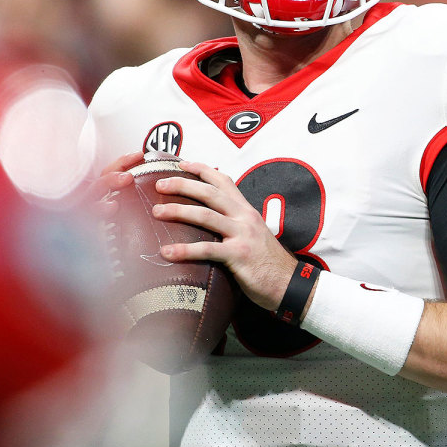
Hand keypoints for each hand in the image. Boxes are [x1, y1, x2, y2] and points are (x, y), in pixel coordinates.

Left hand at [150, 160, 297, 310]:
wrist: (289, 283)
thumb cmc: (267, 262)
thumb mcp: (253, 234)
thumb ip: (234, 225)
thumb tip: (207, 224)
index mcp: (247, 211)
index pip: (224, 181)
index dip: (201, 169)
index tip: (181, 163)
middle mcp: (245, 217)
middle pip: (210, 193)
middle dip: (182, 185)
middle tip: (159, 184)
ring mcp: (243, 235)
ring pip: (206, 216)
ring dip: (178, 211)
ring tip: (156, 212)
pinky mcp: (239, 255)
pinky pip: (207, 250)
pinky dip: (184, 250)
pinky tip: (167, 252)